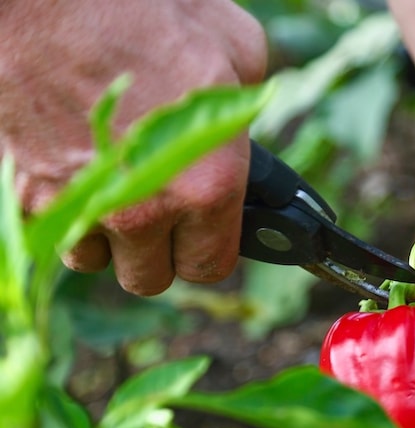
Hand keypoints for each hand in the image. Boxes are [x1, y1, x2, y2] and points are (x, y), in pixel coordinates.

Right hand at [0, 0, 267, 294]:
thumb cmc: (145, 12)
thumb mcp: (235, 48)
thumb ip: (247, 110)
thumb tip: (247, 132)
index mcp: (207, 185)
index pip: (212, 265)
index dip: (210, 248)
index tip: (206, 231)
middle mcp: (144, 210)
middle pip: (150, 276)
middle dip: (158, 248)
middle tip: (162, 207)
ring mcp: (81, 206)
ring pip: (95, 259)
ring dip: (106, 235)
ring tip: (116, 184)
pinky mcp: (28, 193)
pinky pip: (52, 229)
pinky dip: (64, 210)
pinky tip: (76, 169)